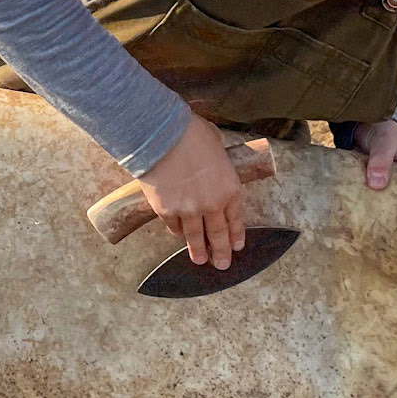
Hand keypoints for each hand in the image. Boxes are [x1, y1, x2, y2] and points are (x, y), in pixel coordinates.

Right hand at [138, 114, 246, 268]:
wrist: (160, 135)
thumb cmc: (190, 133)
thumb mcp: (215, 144)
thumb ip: (217, 161)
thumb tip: (211, 161)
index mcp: (229, 188)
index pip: (235, 218)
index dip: (236, 235)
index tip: (236, 246)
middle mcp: (212, 204)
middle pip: (218, 234)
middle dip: (221, 252)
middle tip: (222, 264)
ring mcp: (188, 210)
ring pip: (195, 237)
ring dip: (198, 250)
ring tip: (200, 260)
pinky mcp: (166, 211)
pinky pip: (173, 226)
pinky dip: (177, 231)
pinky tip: (178, 235)